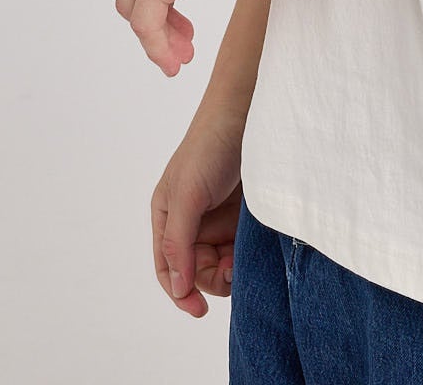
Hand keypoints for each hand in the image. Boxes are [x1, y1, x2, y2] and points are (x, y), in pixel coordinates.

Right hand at [152, 114, 246, 316]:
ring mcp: (217, 219)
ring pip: (221, 263)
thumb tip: (177, 288)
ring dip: (232, 268)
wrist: (249, 112)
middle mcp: (190, 222)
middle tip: (232, 269)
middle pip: (196, 270)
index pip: (167, 267)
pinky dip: (246, 255)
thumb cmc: (209, 146)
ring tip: (244, 257)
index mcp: (167, 216)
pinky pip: (241, 248)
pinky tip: (254, 248)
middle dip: (212, 277)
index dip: (180, 292)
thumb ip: (179, 242)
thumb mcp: (188, 194)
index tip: (199, 310)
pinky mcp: (242, 215)